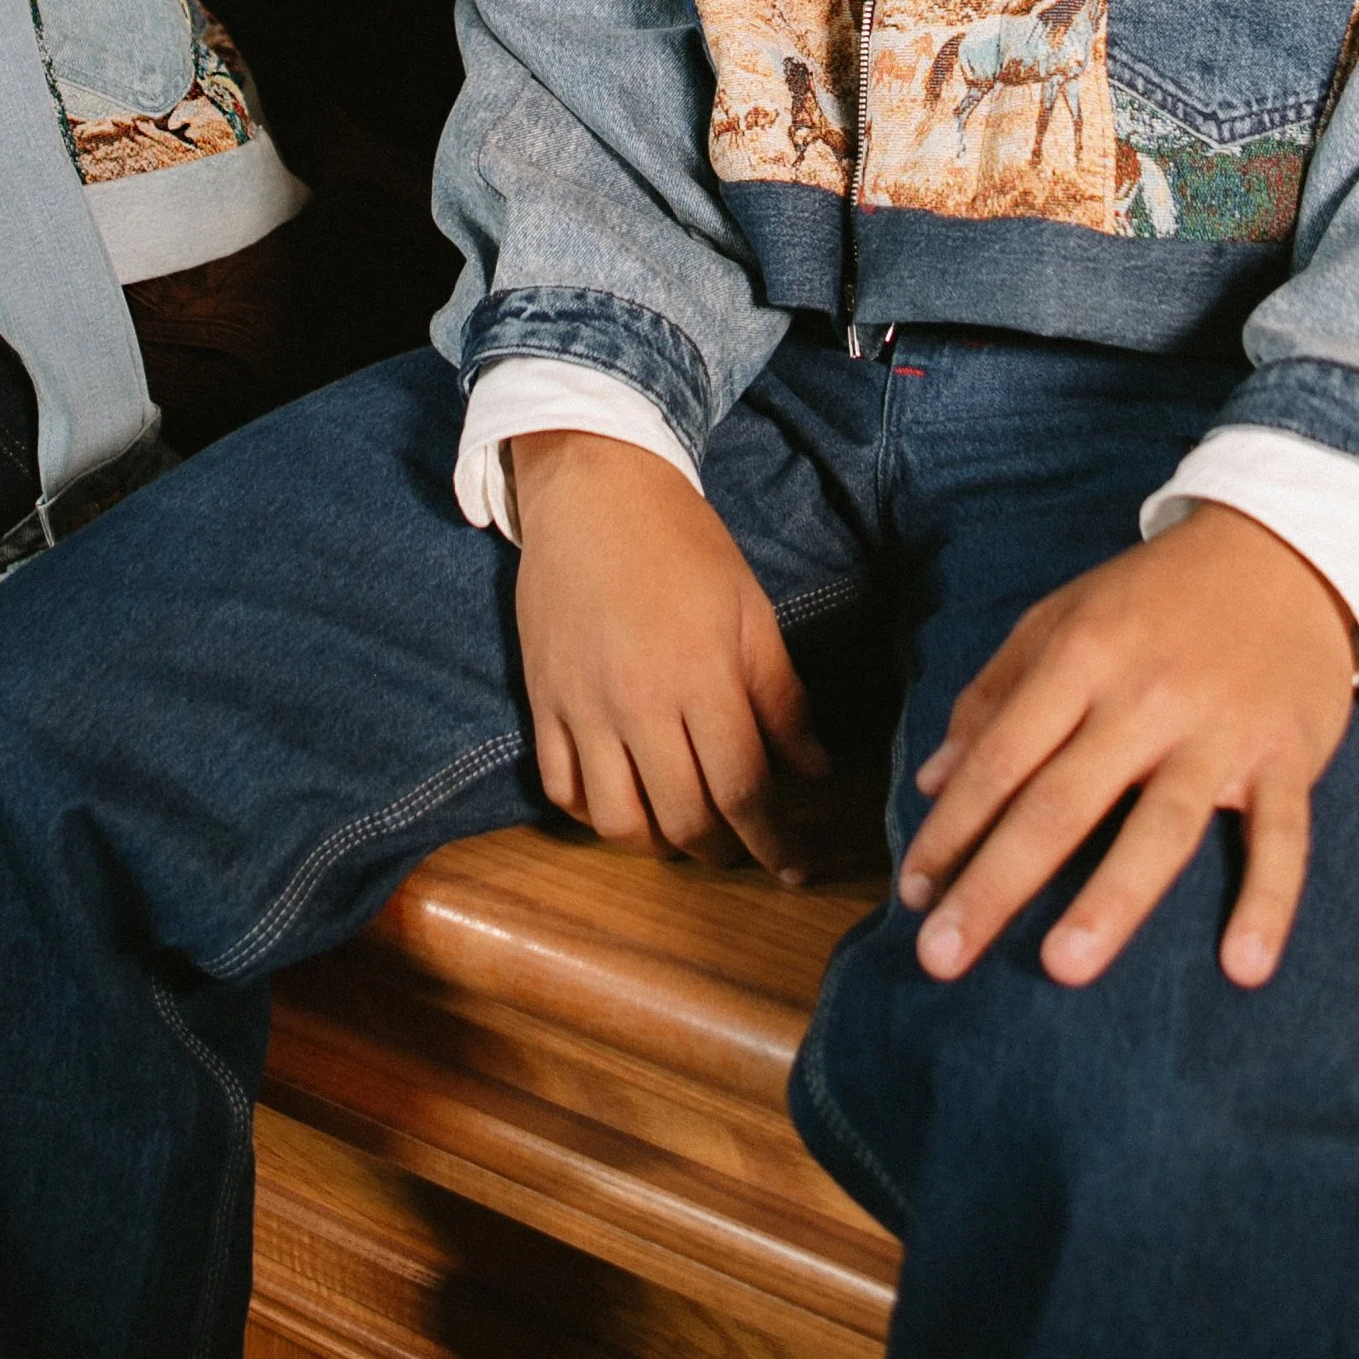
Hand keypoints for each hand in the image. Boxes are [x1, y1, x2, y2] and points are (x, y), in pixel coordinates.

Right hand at [510, 432, 830, 880]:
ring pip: (618, 822)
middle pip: (684, 819)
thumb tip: (816, 771)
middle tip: (744, 847)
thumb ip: (781, 697)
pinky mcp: (543, 702)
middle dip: (723, 851)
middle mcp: (640, 705)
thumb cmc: (684, 544)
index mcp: (702, 678)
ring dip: (657, 844)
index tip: (794, 868)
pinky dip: (594, 814)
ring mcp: (583, 708)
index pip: (744, 791)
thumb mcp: (751, 610)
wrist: (593, 490)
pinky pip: (561, 790)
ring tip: (683, 830)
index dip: (774, 842)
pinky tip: (624, 801)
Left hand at [897, 503, 1358, 990]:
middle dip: (996, 882)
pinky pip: (1281, 837)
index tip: (912, 894)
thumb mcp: (1061, 618)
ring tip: (1063, 967)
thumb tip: (932, 781)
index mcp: (1079, 657)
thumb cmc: (1152, 596)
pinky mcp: (1288, 755)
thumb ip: (994, 694)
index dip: (950, 828)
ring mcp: (1220, 730)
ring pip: (1162, 825)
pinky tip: (1243, 966)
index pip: (1000, 758)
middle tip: (942, 957)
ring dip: (1111, 899)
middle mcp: (1145, 697)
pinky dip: (1268, 901)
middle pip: (1061, 802)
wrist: (1281, 549)